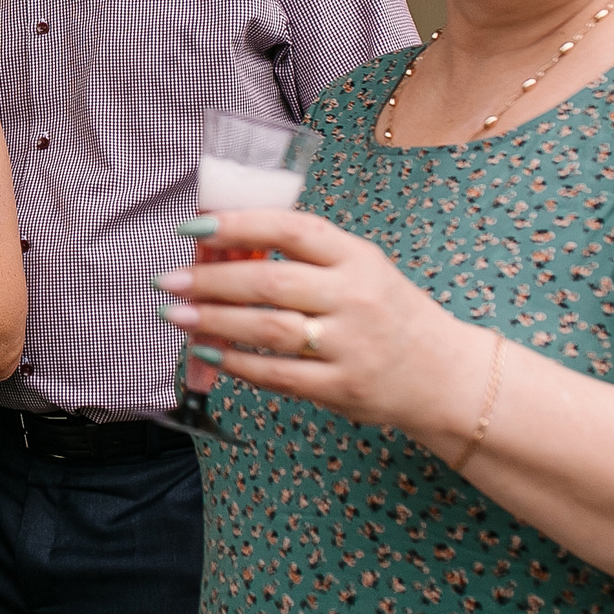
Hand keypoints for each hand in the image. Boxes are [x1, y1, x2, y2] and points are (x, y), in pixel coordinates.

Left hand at [154, 207, 474, 431]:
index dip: (238, 225)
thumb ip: (304, 257)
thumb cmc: (388, 312)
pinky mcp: (342, 388)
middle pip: (269, 283)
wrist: (445, 374)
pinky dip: (237, 363)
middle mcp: (355, 297)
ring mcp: (350, 345)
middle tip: (169, 280)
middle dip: (210, 281)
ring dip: (213, 321)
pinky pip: (277, 374)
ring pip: (267, 329)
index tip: (193, 227)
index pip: (291, 229)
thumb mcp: (360, 268)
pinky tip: (209, 352)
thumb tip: (223, 247)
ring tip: (177, 315)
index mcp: (357, 257)